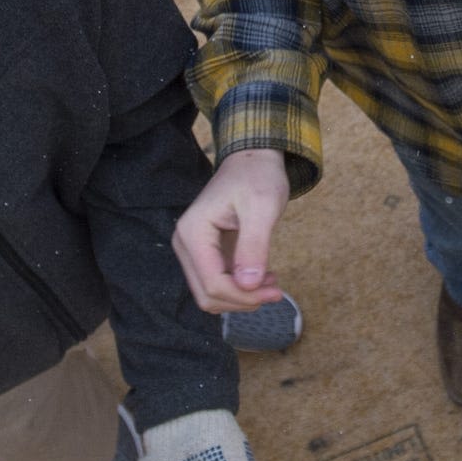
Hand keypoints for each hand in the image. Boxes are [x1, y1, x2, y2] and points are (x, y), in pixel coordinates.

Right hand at [172, 149, 290, 312]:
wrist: (252, 160)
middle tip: (275, 290)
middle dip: (242, 300)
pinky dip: (239, 288)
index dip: (244, 297)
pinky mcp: (203, 253)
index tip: (276, 291)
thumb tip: (248, 286)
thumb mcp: (262, 208)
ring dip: (241, 297)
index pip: (213, 284)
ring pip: (210, 294)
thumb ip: (254, 246)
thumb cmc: (257, 177)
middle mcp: (185, 244)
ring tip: (271, 282)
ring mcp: (192, 250)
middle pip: (207, 295)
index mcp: (193, 233)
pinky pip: (216, 283)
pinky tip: (262, 277)